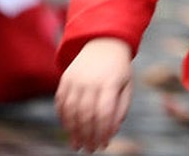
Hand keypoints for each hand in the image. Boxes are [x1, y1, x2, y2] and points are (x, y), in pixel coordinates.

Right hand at [55, 38, 134, 152]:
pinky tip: (70, 129)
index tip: (104, 144)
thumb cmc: (119, 69)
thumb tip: (112, 130)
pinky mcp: (65, 80)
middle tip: (90, 149)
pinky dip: (64, 119)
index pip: (104, 113)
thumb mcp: (127, 84)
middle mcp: (90, 81)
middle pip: (86, 115)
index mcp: (109, 82)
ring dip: (73, 131)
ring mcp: (75, 80)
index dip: (103, 131)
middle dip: (88, 135)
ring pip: (71, 111)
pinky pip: (61, 103)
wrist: (103, 43)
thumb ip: (121, 107)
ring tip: (78, 145)